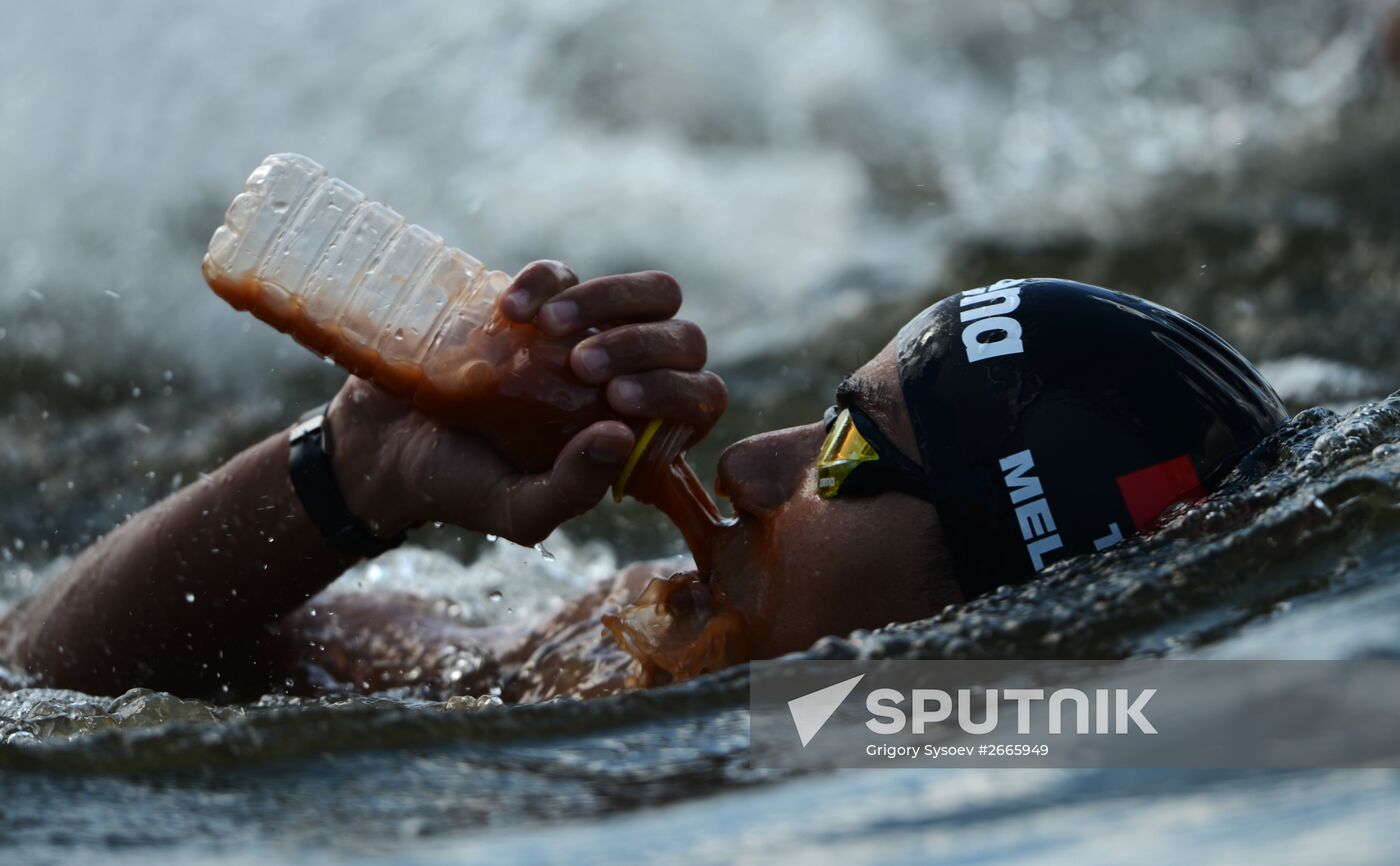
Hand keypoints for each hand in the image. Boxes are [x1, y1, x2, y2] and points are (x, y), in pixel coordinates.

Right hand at [324, 261, 725, 546]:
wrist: (386, 444)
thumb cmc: (460, 486)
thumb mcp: (516, 510)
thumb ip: (573, 489)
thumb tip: (622, 438)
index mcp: (639, 436)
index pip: (699, 401)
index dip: (677, 393)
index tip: (617, 399)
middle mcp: (628, 381)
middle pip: (686, 340)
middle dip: (645, 346)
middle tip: (581, 366)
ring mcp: (592, 334)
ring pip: (654, 294)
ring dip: (613, 300)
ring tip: (549, 329)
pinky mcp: (545, 300)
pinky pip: (571, 273)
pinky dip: (549, 280)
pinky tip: (509, 307)